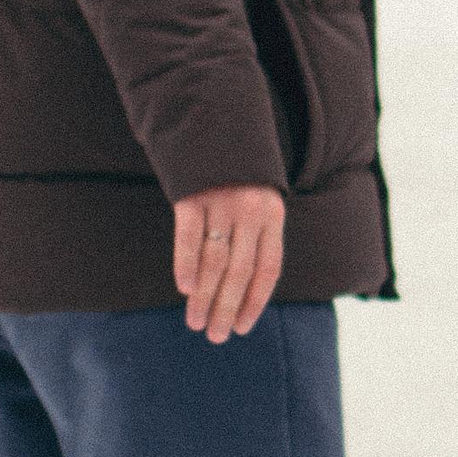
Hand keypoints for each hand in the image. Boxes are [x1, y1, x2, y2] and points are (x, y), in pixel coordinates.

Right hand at [173, 185, 285, 342]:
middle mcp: (251, 210)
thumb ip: (255, 235)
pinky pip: (189, 235)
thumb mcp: (259, 199)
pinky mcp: (193, 193)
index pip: (269, 269)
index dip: (255, 302)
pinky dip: (186, 263)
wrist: (215, 120)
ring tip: (194, 322)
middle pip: (240, 271)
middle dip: (226, 308)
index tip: (241, 329)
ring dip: (203, 296)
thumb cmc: (237, 172)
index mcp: (273, 215)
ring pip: (214, 260)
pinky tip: (184, 288)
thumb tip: (241, 285)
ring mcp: (222, 201)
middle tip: (214, 336)